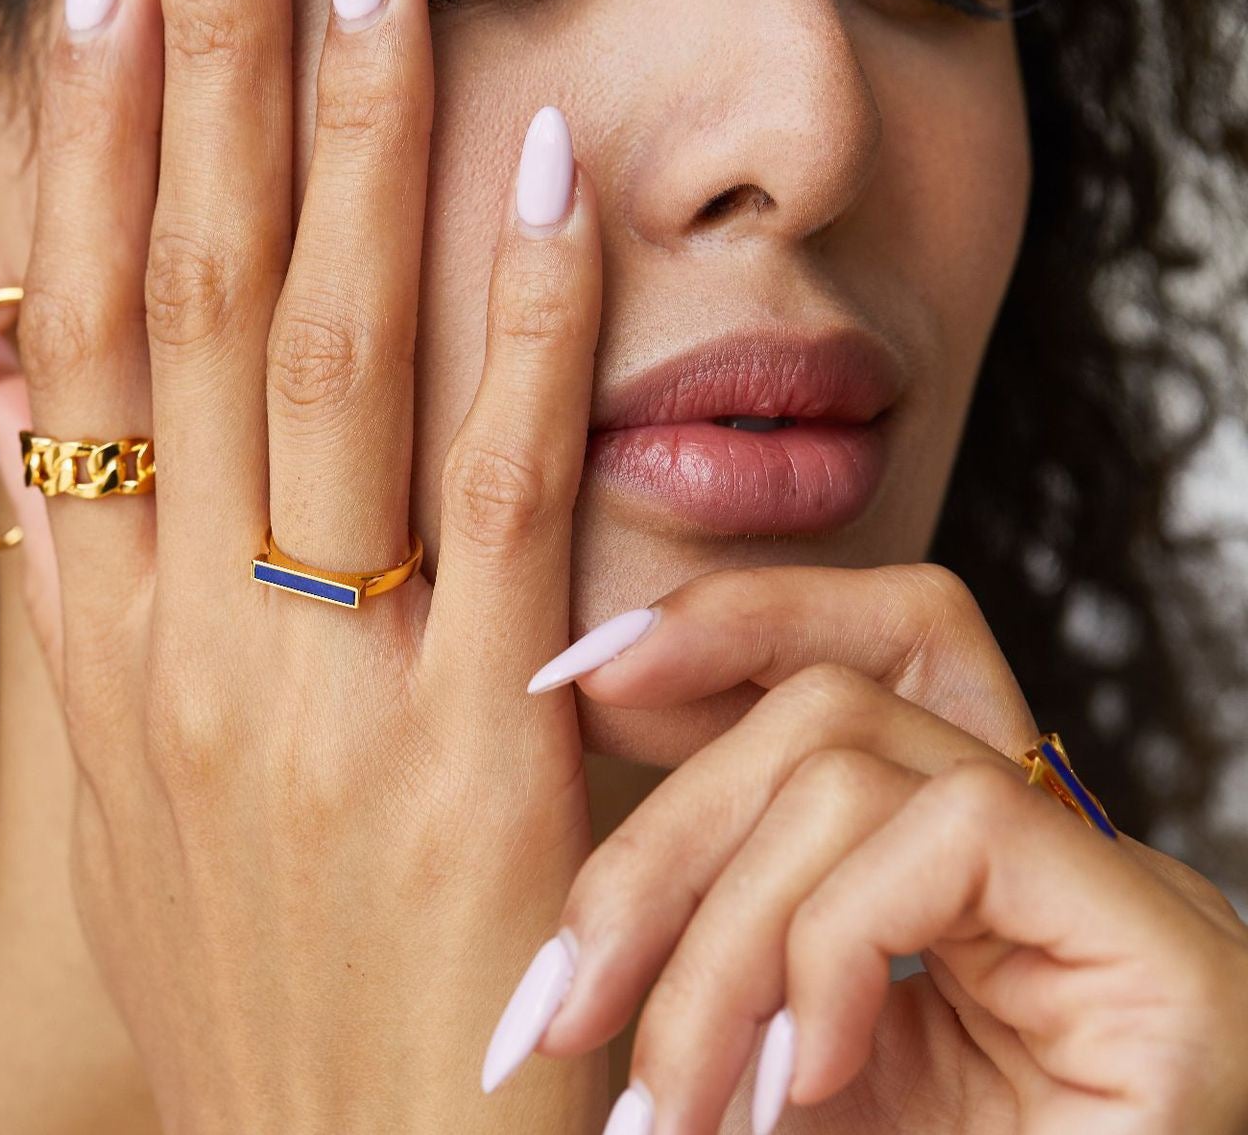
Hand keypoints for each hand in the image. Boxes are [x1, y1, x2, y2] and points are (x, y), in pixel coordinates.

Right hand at [0, 0, 609, 1129]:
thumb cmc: (254, 992)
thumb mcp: (122, 800)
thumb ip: (87, 594)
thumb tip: (49, 390)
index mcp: (95, 647)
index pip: (81, 330)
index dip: (91, 133)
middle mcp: (185, 642)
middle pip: (196, 296)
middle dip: (206, 66)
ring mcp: (322, 693)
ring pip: (332, 350)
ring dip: (348, 127)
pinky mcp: (474, 756)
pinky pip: (500, 492)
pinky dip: (521, 313)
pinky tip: (540, 154)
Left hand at [498, 564, 1247, 1133]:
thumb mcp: (768, 1080)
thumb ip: (708, 968)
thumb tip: (568, 904)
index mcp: (954, 884)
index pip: (850, 667)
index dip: (715, 633)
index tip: (570, 681)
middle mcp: (1041, 866)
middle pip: (825, 706)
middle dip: (658, 842)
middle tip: (564, 998)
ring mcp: (1113, 894)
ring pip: (854, 765)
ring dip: (719, 941)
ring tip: (679, 1098)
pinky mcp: (1158, 948)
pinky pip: (954, 830)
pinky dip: (833, 946)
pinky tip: (807, 1074)